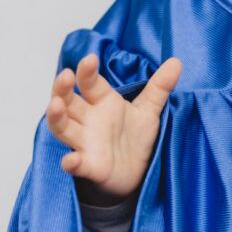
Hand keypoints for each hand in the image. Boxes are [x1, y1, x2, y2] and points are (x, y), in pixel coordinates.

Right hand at [46, 52, 181, 201]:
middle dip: (63, 89)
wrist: (138, 173)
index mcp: (103, 102)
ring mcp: (86, 143)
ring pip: (63, 128)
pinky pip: (77, 164)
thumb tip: (176, 61)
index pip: (90, 83)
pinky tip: (70, 160)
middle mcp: (89, 120)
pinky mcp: (90, 167)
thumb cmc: (136, 137)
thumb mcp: (149, 110)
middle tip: (64, 76)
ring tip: (54, 105)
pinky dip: (71, 162)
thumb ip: (159, 86)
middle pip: (68, 101)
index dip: (87, 71)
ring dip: (56, 117)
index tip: (89, 58)